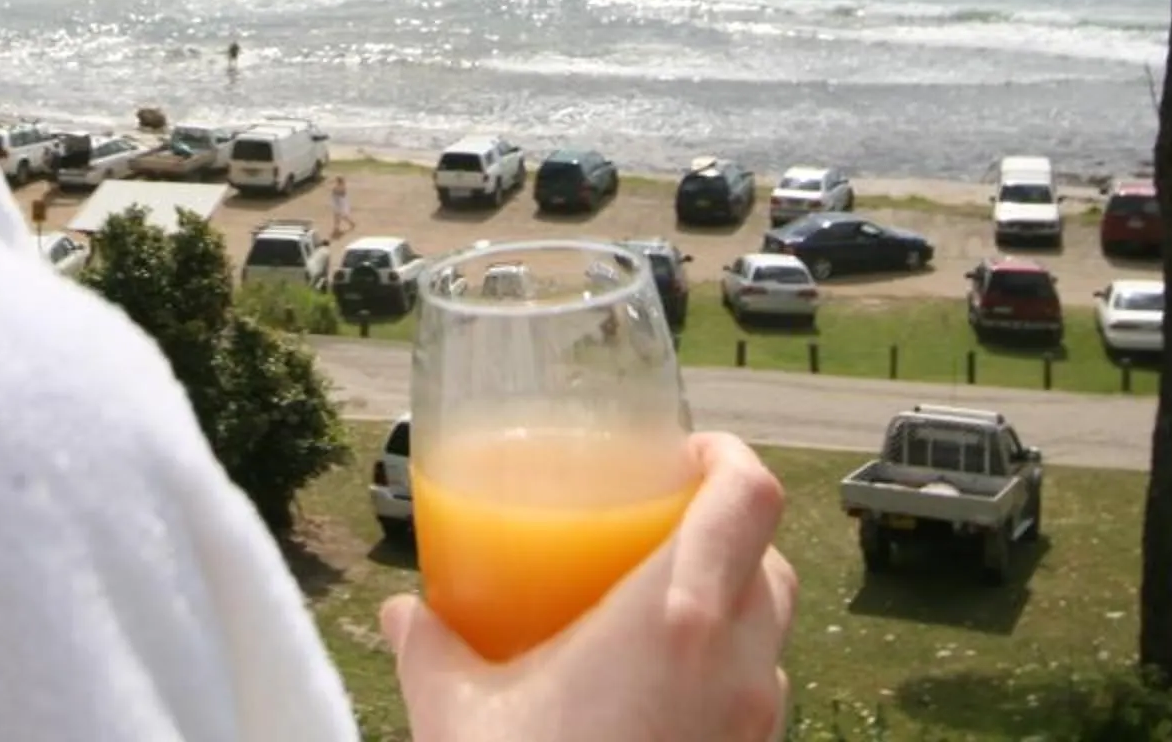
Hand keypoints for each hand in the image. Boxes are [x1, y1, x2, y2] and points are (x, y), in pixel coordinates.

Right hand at [387, 431, 796, 741]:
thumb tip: (402, 611)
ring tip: (654, 613)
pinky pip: (754, 700)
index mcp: (680, 616)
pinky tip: (653, 696)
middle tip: (660, 526)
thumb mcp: (457, 711)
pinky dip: (722, 675)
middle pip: (770, 562)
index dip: (729, 459)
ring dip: (729, 608)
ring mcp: (754, 724)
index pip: (750, 497)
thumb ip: (429, 645)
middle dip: (725, 534)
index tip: (683, 456)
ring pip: (770, 635)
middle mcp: (739, 663)